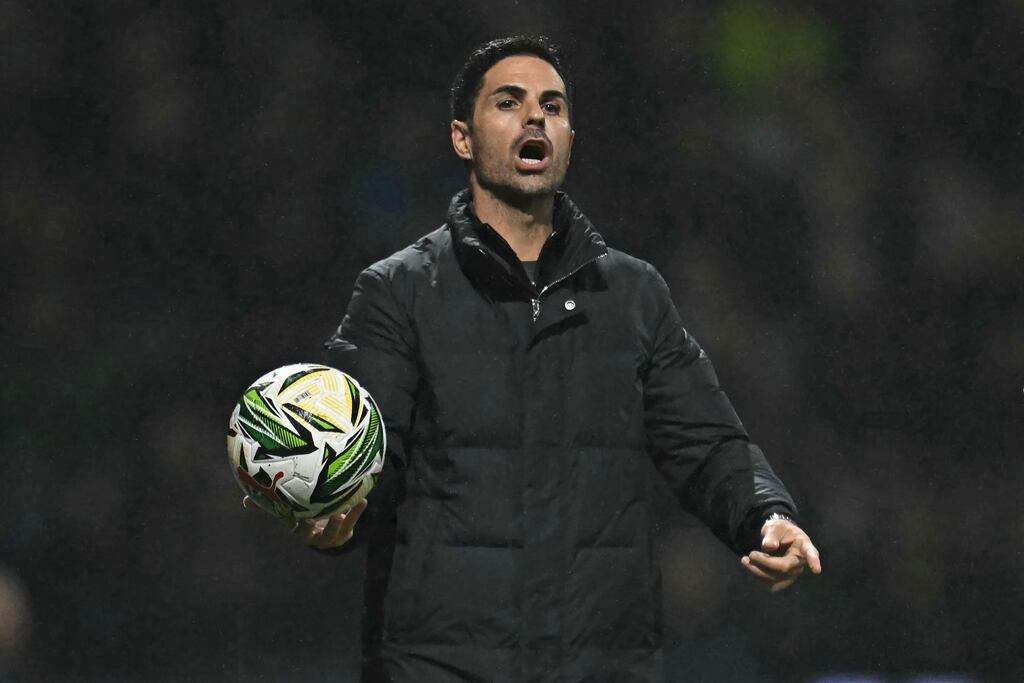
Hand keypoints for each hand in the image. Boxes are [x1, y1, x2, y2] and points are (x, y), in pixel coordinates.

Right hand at [243, 496, 367, 549]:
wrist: (324, 520)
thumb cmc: (301, 511)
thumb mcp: (286, 507)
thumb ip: (267, 504)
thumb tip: (244, 501)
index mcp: (297, 528)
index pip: (293, 527)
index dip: (294, 522)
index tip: (299, 514)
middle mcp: (312, 536)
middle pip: (313, 537)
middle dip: (319, 527)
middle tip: (326, 515)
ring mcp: (328, 538)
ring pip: (335, 535)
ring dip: (344, 521)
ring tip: (349, 507)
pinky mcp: (343, 535)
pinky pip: (349, 529)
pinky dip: (356, 516)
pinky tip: (361, 501)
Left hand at [740, 518, 820, 592]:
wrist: (778, 537)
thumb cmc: (779, 530)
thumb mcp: (775, 527)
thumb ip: (772, 536)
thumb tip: (769, 546)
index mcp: (803, 545)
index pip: (810, 553)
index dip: (813, 561)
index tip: (816, 570)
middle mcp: (800, 562)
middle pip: (784, 567)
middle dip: (764, 562)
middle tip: (749, 554)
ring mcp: (793, 573)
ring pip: (776, 579)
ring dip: (758, 572)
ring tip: (745, 560)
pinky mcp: (784, 580)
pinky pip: (771, 585)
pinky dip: (758, 578)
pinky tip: (751, 566)